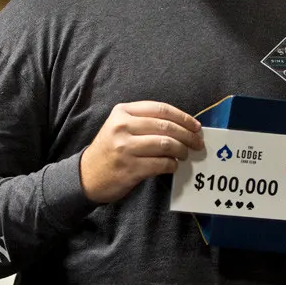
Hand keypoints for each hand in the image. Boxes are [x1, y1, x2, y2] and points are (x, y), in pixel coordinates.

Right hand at [79, 101, 203, 203]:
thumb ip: (145, 121)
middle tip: (198, 143)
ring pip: (166, 144)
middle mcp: (122, 127)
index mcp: (122, 112)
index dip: (183, 117)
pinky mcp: (130, 168)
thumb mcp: (120, 126)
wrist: (87, 175)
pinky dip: (172, 165)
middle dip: (187, 135)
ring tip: (185, 155)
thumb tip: (183, 125)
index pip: (161, 109)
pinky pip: (161, 164)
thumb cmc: (110, 149)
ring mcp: (125, 148)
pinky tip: (173, 166)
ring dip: (182, 150)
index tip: (196, 126)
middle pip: (166, 126)